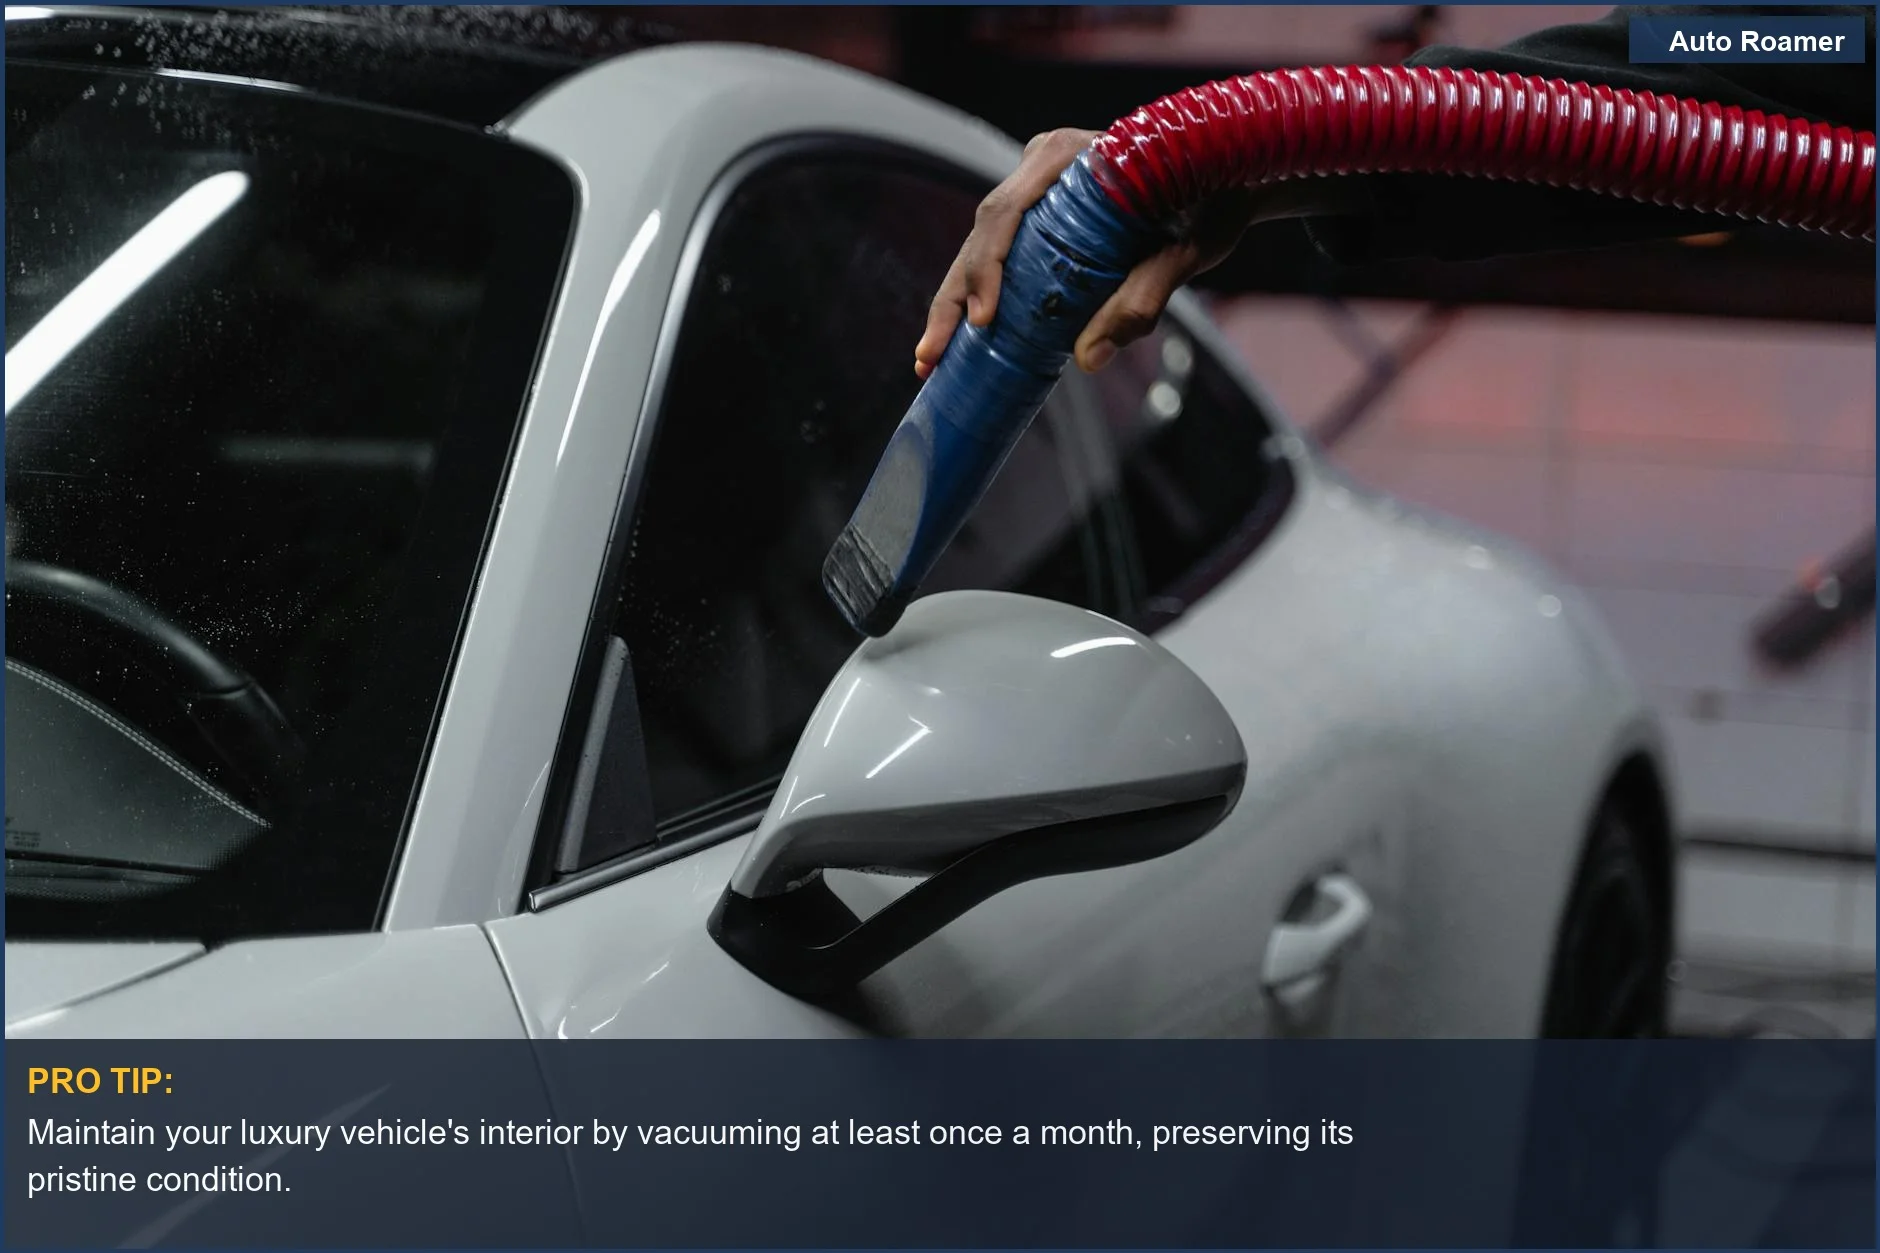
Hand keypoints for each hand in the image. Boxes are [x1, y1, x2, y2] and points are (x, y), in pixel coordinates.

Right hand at [914, 128, 1266, 378]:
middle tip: (931, 356)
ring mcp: (1037, 189)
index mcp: (1068, 155)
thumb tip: (1088, 359)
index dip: (985, 267)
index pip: (1006, 211)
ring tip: (930, 360)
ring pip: (981, 247)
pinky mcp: (1041, 217)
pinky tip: (957, 339)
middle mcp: (1042, 165)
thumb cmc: (1211, 202)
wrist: (1229, 176)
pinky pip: (999, 255)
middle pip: (982, 233)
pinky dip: (977, 297)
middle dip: (953, 298)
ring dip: (954, 303)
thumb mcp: (1185, 251)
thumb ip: (1141, 297)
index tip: (982, 318)